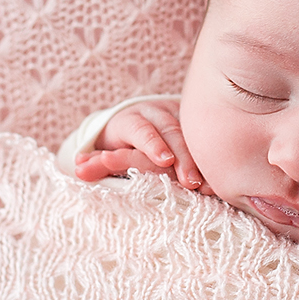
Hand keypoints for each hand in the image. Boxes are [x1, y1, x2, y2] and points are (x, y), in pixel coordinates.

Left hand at [72, 99, 204, 190]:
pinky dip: (212, 162)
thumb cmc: (120, 143)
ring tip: (209, 186)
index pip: (142, 130)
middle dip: (184, 157)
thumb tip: (79, 169)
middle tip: (190, 181)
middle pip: (172, 132)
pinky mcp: (195, 123)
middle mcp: (157, 113)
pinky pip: (206, 140)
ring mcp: (179, 116)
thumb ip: (96, 162)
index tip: (164, 161)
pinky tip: (219, 182)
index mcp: (132, 119)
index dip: (153, 144)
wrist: (137, 121)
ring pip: (193, 136)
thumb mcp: (105, 150)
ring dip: (202, 161)